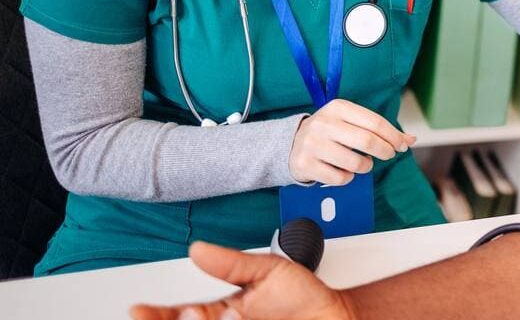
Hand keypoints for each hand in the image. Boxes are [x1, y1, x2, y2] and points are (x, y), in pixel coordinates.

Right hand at [129, 242, 353, 319]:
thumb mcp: (269, 271)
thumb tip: (197, 250)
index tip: (138, 309)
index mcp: (221, 313)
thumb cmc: (305, 296)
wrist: (339, 315)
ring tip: (224, 316)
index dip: (156, 314)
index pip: (178, 316)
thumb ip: (232, 264)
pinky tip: (233, 318)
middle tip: (194, 313)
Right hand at [289, 99, 416, 185]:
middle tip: (387, 155)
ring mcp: (313, 144)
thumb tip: (411, 140)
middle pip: (367, 142)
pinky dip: (347, 178)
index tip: (402, 146)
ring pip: (355, 163)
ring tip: (361, 163)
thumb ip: (381, 130)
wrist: (291, 143)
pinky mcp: (306, 164)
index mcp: (338, 107)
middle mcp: (324, 123)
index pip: (375, 122)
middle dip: (384, 151)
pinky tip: (343, 171)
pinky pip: (340, 178)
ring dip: (365, 166)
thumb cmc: (331, 132)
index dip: (394, 136)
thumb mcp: (352, 123)